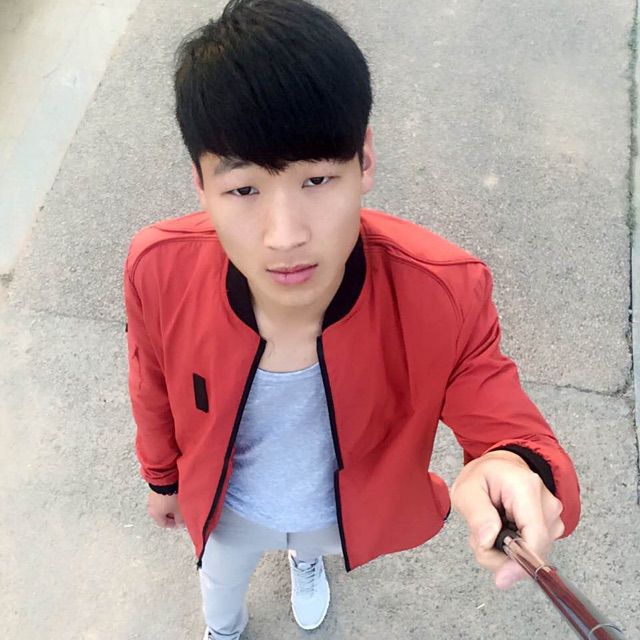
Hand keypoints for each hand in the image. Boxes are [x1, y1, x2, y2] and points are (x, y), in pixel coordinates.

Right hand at [147, 491, 184, 528]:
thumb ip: (180, 519)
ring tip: (179, 503)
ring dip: (170, 506)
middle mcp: (151, 507)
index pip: (163, 524)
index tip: (180, 522)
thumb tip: (181, 524)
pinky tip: (175, 495)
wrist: (166, 480)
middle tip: (180, 513)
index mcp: (155, 515)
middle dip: (172, 515)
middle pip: (162, 515)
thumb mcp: (179, 510)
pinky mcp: (155, 489)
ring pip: (162, 506)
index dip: (173, 524)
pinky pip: (162, 498)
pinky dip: (168, 499)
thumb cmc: (171, 496)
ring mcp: (152, 498)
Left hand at [450, 450, 564, 589]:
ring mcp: (553, 516)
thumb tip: (488, 541)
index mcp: (526, 488)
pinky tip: (502, 530)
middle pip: (532, 550)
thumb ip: (476, 514)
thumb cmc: (484, 475)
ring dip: (504, 551)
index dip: (519, 563)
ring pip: (531, 554)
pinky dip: (512, 548)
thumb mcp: (467, 489)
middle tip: (479, 537)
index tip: (501, 578)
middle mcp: (547, 503)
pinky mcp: (551, 527)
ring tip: (489, 527)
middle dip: (500, 555)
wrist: (501, 466)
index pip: (534, 537)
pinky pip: (532, 550)